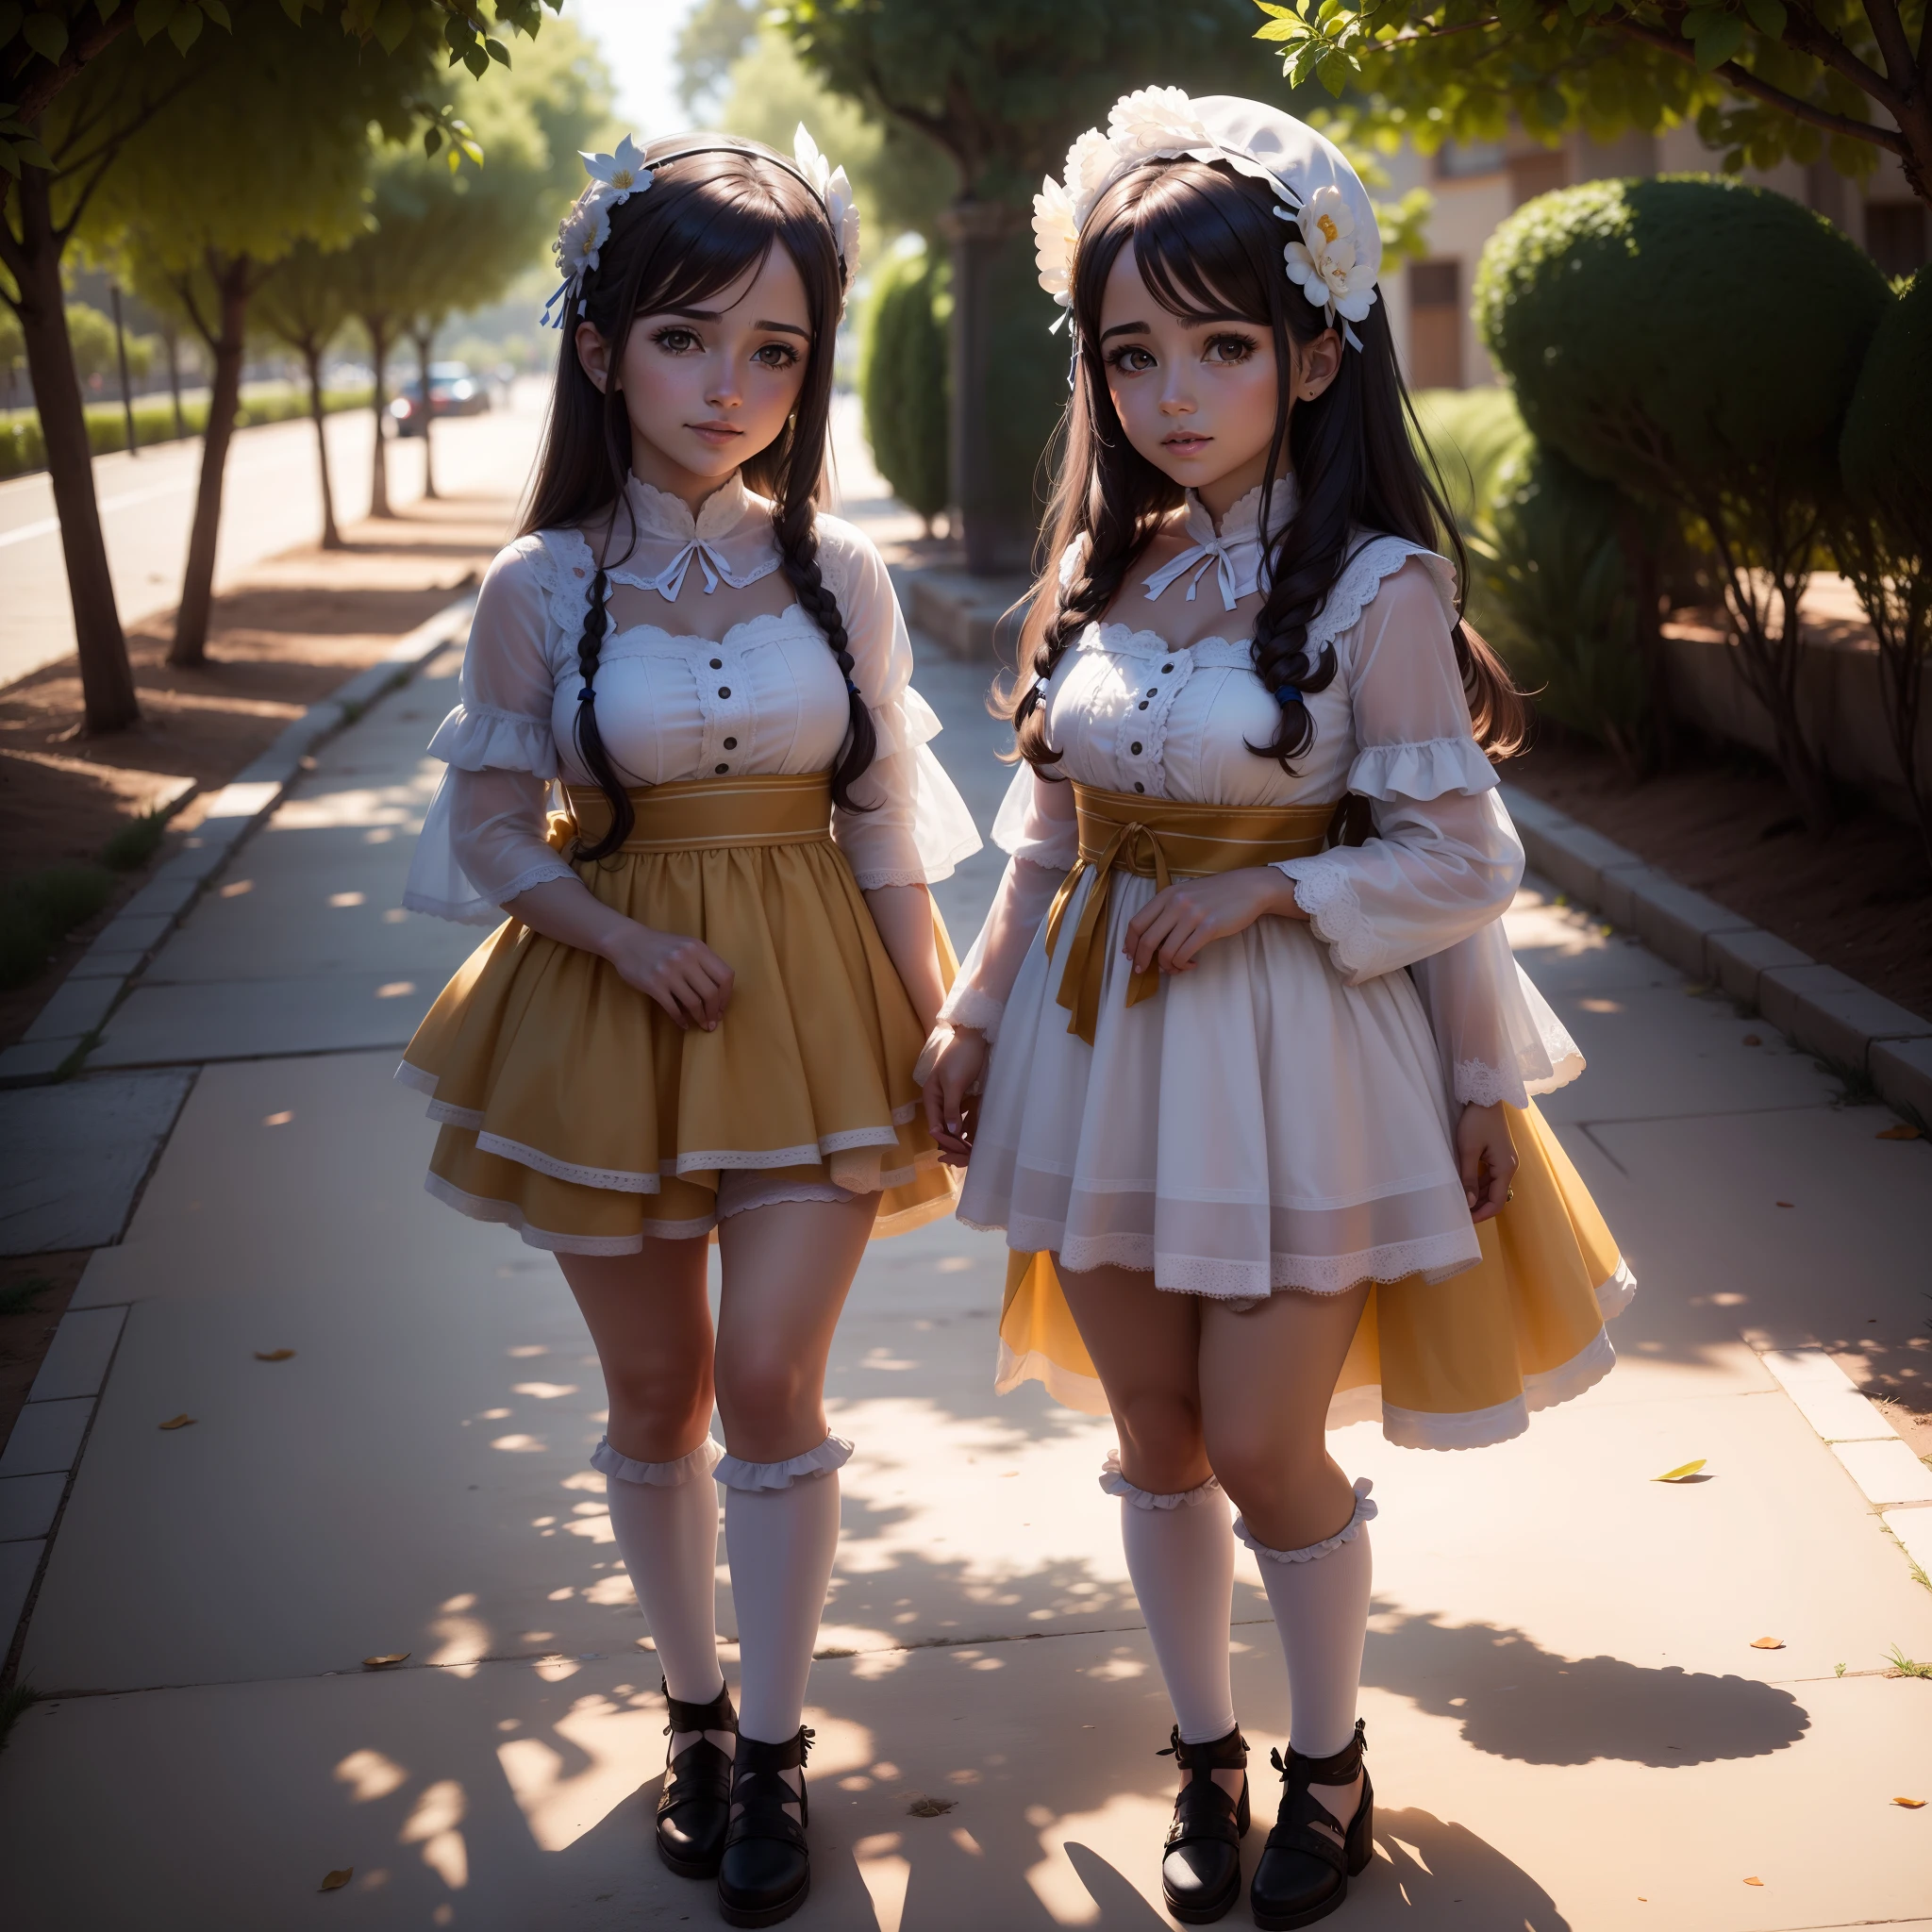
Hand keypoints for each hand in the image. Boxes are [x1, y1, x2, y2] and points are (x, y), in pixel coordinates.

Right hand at [601, 920, 733, 1030]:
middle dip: (715, 1012)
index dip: (727, 996)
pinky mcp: (653, 984)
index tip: (722, 1007)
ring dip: (700, 1018)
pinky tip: (683, 1024)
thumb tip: (719, 993)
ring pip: (694, 1003)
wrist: (626, 940)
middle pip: (711, 992)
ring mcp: (669, 972)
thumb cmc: (659, 945)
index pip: (725, 976)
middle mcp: (686, 958)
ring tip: (702, 1025)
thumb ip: (702, 963)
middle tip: (713, 1022)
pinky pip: (673, 1008)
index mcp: (698, 948)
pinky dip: (680, 1019)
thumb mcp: (685, 946)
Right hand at [922, 1027, 988, 1166]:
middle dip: (954, 1142)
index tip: (962, 1151)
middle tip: (969, 1154)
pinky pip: (964, 1116)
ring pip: (954, 1124)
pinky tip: (978, 1135)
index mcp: (931, 1097)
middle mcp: (938, 1101)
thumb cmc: (961, 1058)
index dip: (946, 1140)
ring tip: (974, 1149)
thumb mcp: (954, 1084)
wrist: (974, 1037)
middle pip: (943, 1128)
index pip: (935, 1127)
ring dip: (962, 1136)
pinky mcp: (963, 1097)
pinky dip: (969, 1126)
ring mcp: (951, 1099)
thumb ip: (951, 1108)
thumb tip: (949, 1132)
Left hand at [1122, 866, 1306, 976]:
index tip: (1131, 956)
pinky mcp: (1209, 927)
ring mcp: (1192, 915)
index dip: (1130, 943)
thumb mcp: (1187, 894)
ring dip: (1168, 966)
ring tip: (1176, 968)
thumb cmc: (1217, 894)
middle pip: (1147, 940)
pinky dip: (1184, 965)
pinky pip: (1185, 954)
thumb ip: (1169, 912)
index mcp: (1167, 895)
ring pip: (1167, 952)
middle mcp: (1176, 903)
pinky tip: (1191, 964)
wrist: (1249, 887)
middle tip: (1144, 972)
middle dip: (1142, 961)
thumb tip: (1151, 941)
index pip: (1136, 923)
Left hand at [1457, 1101, 1517, 1223]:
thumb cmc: (1476, 1121)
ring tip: (1459, 1203)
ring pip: (1492, 1187)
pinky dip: (1479, 1184)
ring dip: (1478, 1196)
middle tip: (1458, 1214)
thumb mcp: (1468, 1150)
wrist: (1486, 1096)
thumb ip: (1468, 1177)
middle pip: (1496, 1196)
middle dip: (1479, 1207)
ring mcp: (1505, 1161)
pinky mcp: (1499, 1155)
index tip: (1464, 1220)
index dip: (1482, 1214)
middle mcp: (1509, 1167)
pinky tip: (1465, 1188)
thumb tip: (1469, 1202)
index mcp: (1505, 1168)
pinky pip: (1490, 1176)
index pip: (1497, 1201)